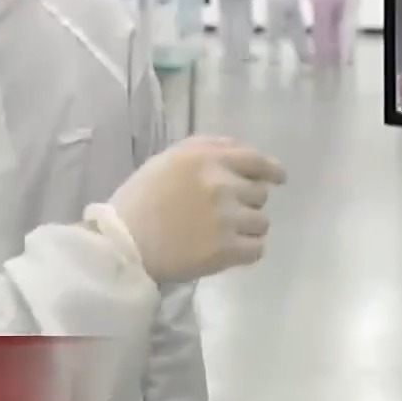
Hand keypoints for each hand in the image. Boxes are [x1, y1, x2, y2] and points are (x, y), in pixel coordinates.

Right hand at [97, 136, 285, 283]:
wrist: (123, 243)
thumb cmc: (139, 199)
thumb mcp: (167, 160)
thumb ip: (204, 149)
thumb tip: (240, 151)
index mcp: (207, 159)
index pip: (256, 160)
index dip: (272, 170)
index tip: (278, 178)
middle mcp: (222, 185)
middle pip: (260, 193)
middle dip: (248, 202)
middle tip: (227, 212)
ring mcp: (227, 219)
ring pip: (262, 222)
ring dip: (248, 228)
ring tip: (224, 234)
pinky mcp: (227, 250)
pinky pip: (257, 249)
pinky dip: (247, 250)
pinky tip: (230, 251)